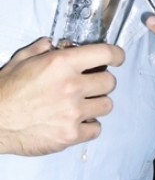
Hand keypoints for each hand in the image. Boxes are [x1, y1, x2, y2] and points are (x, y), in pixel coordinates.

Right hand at [0, 37, 124, 155]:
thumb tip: (56, 44)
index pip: (106, 53)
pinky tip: (77, 122)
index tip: (117, 58)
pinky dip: (89, 126)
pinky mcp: (70, 135)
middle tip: (90, 85)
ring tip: (82, 104)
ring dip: (97, 104)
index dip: (117, 55)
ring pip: (107, 105)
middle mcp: (72, 85)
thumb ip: (44, 48)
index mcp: (63, 63)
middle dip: (102, 82)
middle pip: (110, 82)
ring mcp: (73, 112)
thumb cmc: (6, 88)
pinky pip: (96, 129)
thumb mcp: (23, 59)